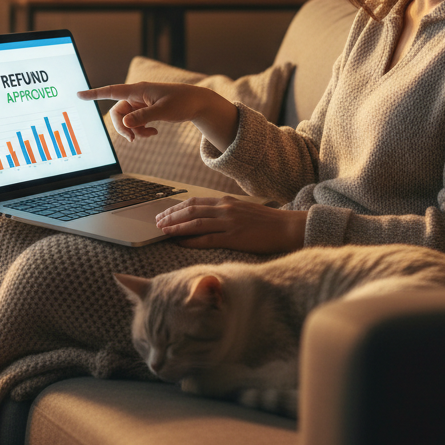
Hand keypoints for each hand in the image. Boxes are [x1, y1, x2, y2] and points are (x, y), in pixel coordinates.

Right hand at [78, 81, 238, 151]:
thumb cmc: (183, 102)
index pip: (112, 91)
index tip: (79, 94)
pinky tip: (153, 133)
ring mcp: (140, 104)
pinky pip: (134, 123)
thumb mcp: (164, 111)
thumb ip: (143, 117)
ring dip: (133, 131)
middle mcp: (137, 96)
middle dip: (123, 128)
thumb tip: (125, 123)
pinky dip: (140, 131)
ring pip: (126, 120)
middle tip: (133, 139)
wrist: (197, 103)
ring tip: (149, 135)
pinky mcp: (145, 111)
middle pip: (117, 113)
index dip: (95, 94)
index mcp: (139, 90)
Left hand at [154, 195, 307, 252]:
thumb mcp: (242, 210)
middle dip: (171, 216)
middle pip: (190, 210)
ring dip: (176, 227)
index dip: (177, 208)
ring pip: (195, 222)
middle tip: (157, 222)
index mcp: (226, 201)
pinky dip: (190, 240)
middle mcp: (225, 208)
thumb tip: (207, 217)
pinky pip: (206, 238)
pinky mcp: (233, 237)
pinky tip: (179, 242)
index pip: (195, 202)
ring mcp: (228, 222)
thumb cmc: (266, 222)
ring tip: (162, 231)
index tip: (164, 213)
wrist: (287, 227)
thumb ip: (226, 211)